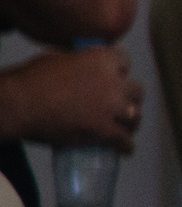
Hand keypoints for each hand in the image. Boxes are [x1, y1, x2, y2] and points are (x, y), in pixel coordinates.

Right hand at [0, 47, 140, 151]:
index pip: (124, 61)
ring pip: (134, 117)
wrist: (21, 104)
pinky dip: (125, 146)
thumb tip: (80, 62)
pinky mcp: (105, 130)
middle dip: (129, 98)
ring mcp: (112, 107)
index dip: (120, 71)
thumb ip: (77, 60)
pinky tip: (124, 149)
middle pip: (135, 91)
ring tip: (124, 128)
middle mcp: (114, 82)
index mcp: (102, 60)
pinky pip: (124, 141)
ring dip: (130, 122)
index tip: (116, 78)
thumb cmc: (32, 79)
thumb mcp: (57, 57)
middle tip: (121, 106)